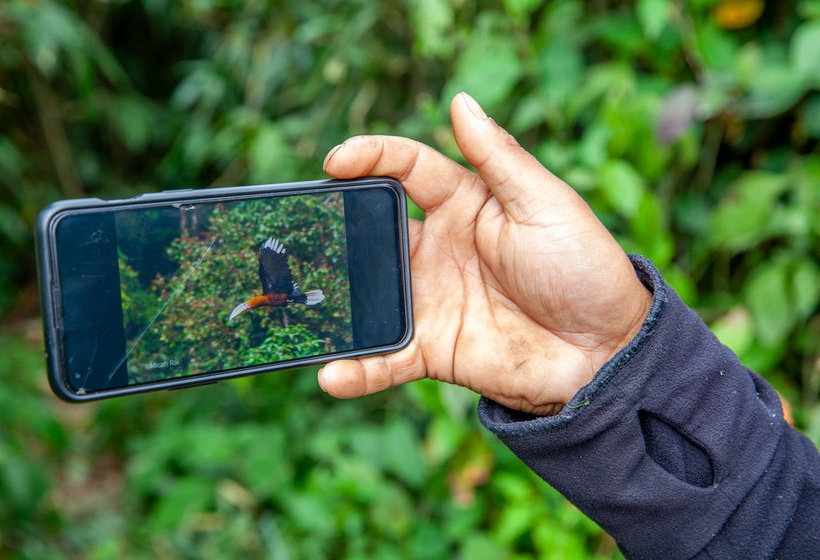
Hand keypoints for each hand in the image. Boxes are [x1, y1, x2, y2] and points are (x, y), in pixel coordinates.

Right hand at [319, 92, 651, 415]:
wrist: (606, 351)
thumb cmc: (583, 267)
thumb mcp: (544, 204)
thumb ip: (498, 157)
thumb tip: (459, 100)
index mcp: (465, 205)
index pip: (405, 169)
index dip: (370, 157)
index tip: (336, 162)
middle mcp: (439, 249)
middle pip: (372, 230)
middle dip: (337, 227)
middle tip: (302, 232)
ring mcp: (432, 299)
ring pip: (370, 295)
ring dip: (337, 301)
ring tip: (301, 303)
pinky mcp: (433, 348)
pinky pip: (387, 357)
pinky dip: (358, 368)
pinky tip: (332, 373)